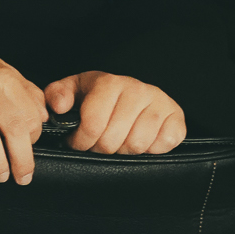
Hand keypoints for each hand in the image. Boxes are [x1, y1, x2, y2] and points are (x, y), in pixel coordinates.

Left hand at [43, 71, 185, 155]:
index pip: (92, 124)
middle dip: (102, 148)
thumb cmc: (99, 97)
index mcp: (109, 82)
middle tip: (100, 144)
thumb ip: (57, 95)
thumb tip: (59, 106)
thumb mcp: (74, 92)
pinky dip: (152, 149)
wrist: (134, 96)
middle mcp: (137, 89)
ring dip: (125, 150)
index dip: (81, 141)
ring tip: (119, 141)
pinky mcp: (177, 117)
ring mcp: (160, 102)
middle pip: (113, 139)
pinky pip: (164, 143)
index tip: (79, 142)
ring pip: (137, 144)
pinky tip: (141, 141)